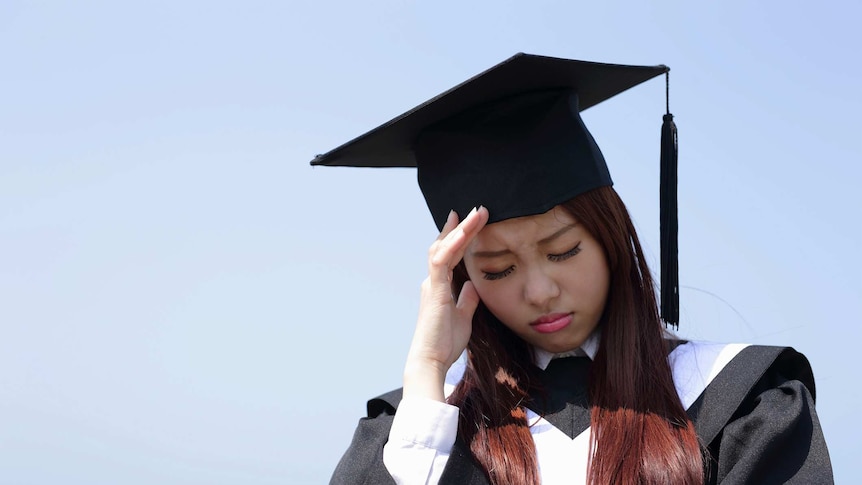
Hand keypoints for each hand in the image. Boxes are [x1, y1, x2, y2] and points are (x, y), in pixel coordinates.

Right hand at [403, 206, 488, 401]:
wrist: (430, 360)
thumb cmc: (444, 343)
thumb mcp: (463, 318)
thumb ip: (467, 300)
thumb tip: (472, 285)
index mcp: (439, 287)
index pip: (450, 256)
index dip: (459, 237)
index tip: (468, 220)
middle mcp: (433, 281)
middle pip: (446, 246)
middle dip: (461, 227)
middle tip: (477, 209)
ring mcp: (432, 284)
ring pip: (444, 248)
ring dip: (460, 229)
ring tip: (476, 213)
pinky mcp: (434, 290)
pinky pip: (442, 261)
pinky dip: (452, 245)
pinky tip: (463, 232)